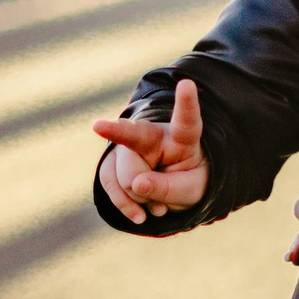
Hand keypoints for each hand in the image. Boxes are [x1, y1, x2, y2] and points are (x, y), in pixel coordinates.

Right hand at [92, 80, 210, 225]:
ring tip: (157, 202)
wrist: (172, 188)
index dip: (187, 102)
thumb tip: (136, 184)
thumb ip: (168, 188)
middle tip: (120, 152)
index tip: (187, 84)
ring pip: (124, 176)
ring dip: (138, 197)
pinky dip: (124, 204)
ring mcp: (128, 146)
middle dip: (128, 156)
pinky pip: (108, 183)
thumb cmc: (188, 182)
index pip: (186, 120)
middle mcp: (152, 134)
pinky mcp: (112, 160)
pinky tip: (140, 214)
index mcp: (182, 137)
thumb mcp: (190, 191)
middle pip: (136, 152)